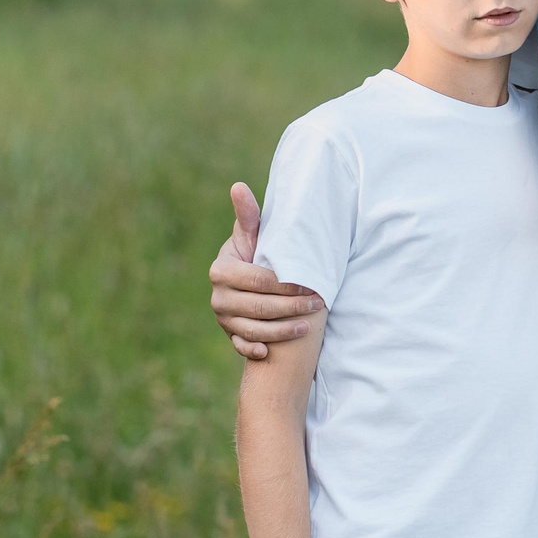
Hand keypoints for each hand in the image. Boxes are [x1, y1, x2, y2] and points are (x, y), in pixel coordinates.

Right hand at [209, 183, 320, 359]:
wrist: (250, 281)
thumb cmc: (257, 253)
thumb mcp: (253, 236)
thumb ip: (248, 216)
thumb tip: (238, 185)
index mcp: (222, 270)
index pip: (256, 280)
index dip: (284, 285)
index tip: (310, 285)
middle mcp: (218, 296)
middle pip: (258, 306)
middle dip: (290, 307)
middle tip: (318, 304)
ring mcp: (223, 319)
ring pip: (253, 329)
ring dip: (281, 331)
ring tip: (307, 327)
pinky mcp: (230, 335)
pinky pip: (241, 347)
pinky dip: (253, 350)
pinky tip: (269, 352)